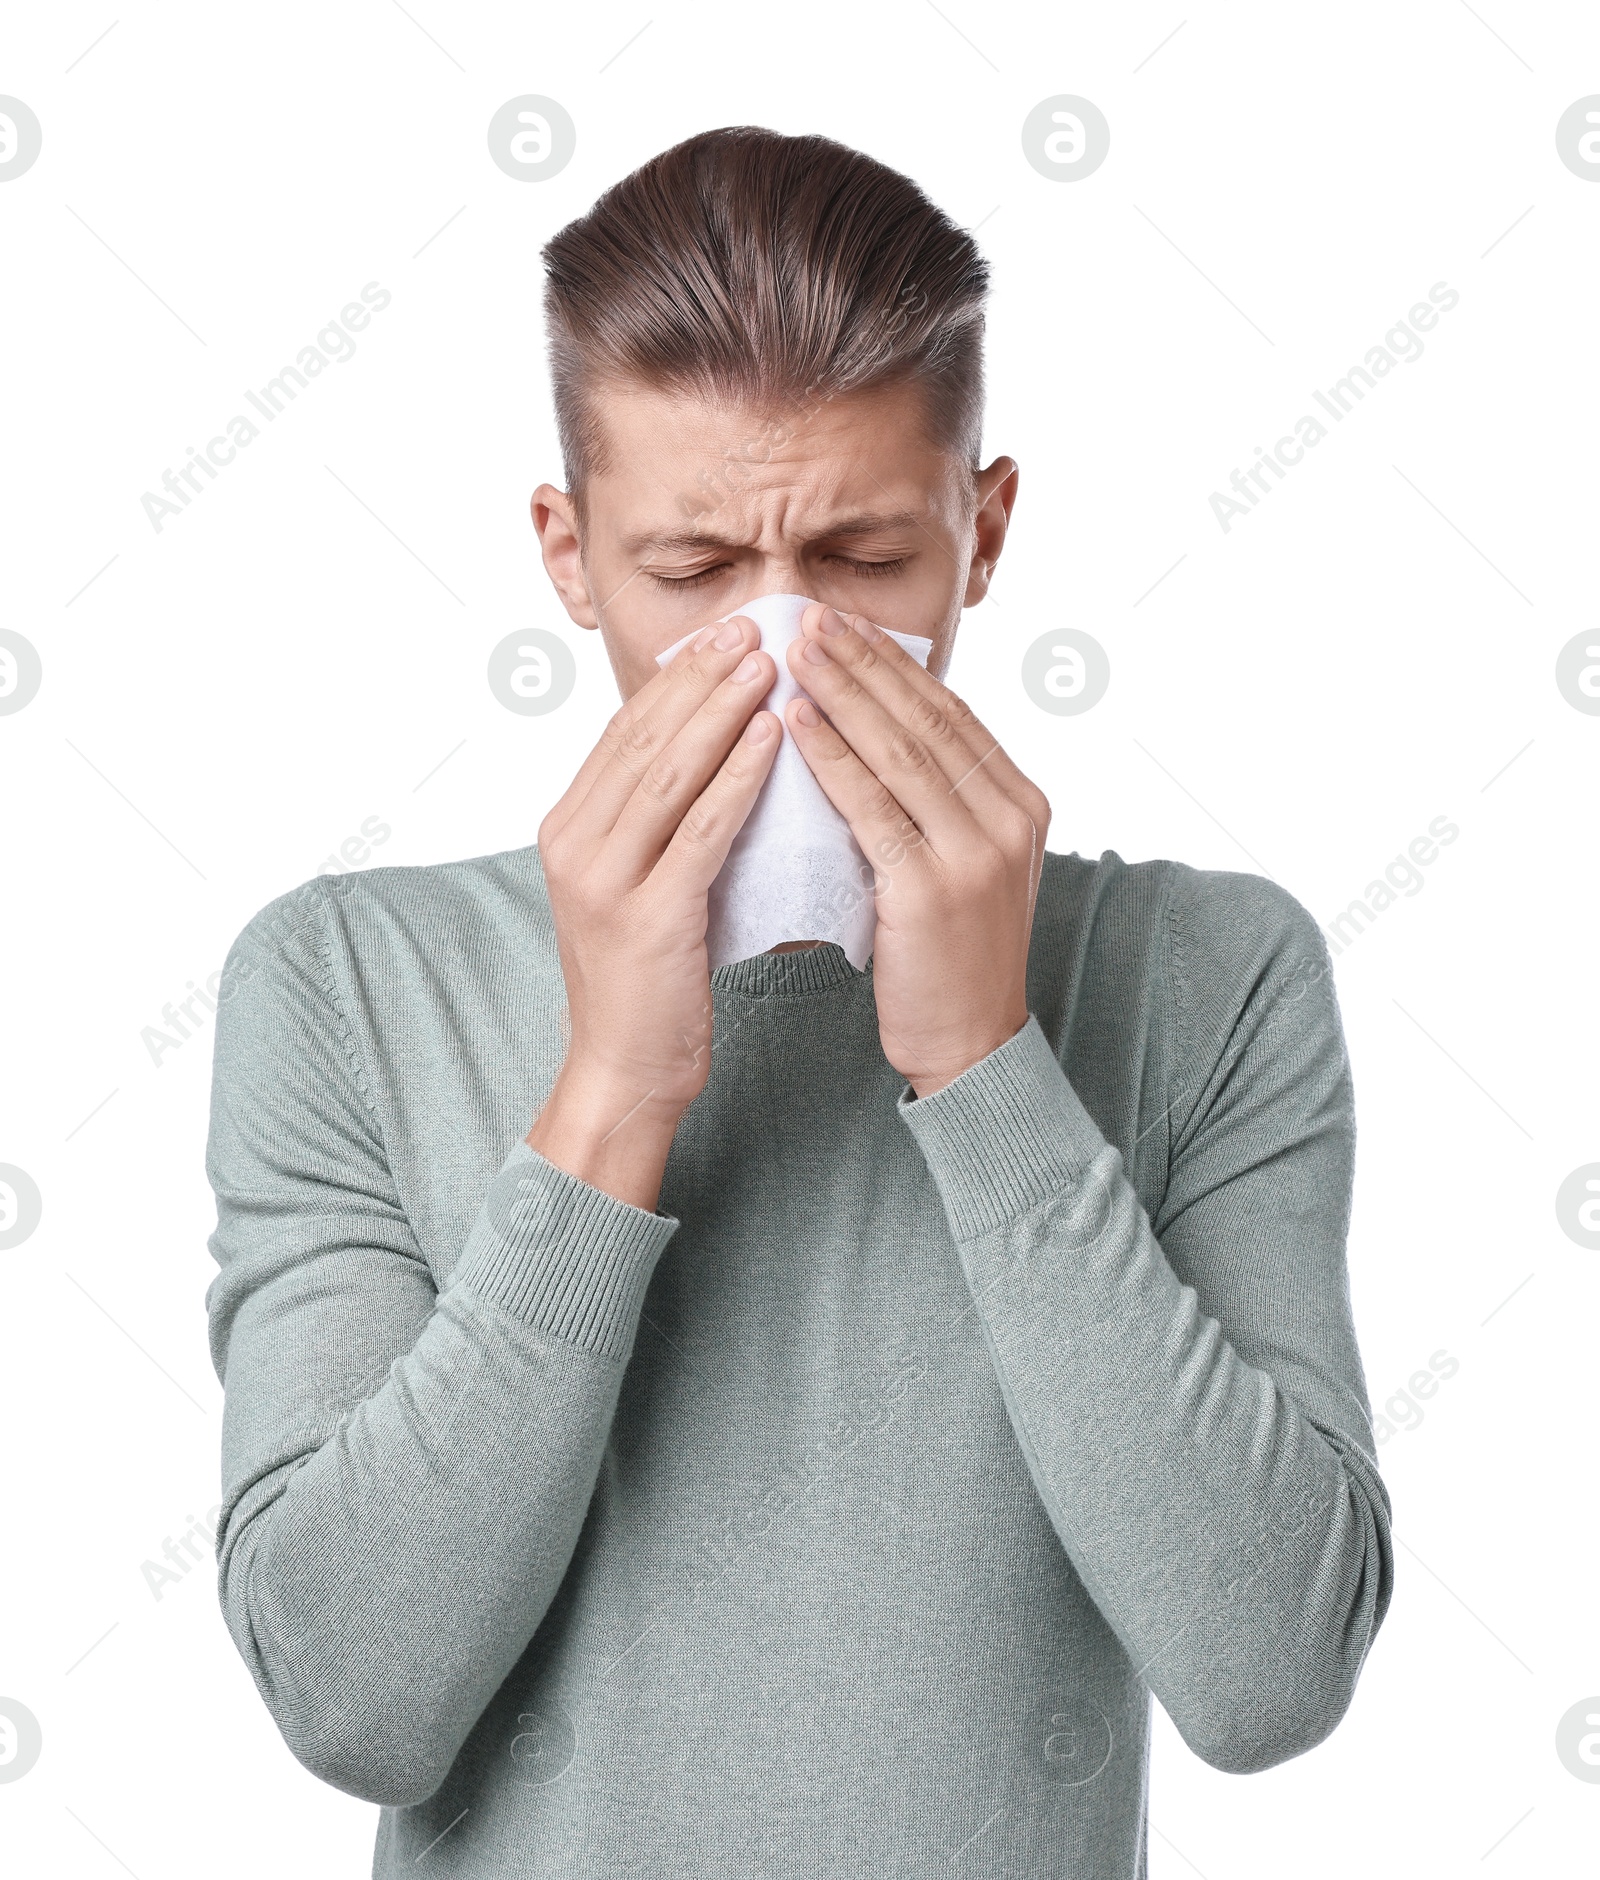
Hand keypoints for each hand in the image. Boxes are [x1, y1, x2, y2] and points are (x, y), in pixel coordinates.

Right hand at [529, 616, 778, 1205]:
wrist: (625, 1070)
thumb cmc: (648, 980)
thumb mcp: (640, 882)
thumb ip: (659, 821)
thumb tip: (715, 752)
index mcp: (569, 827)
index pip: (626, 730)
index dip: (677, 677)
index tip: (728, 633)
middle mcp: (574, 842)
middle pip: (643, 736)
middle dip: (703, 676)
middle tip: (758, 626)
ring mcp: (604, 879)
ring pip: (668, 772)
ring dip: (723, 710)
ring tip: (772, 663)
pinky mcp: (647, 916)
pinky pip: (698, 830)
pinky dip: (738, 778)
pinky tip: (775, 740)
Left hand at [783, 604, 1048, 1097]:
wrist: (970, 1045)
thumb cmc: (949, 957)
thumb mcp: (960, 864)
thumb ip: (936, 803)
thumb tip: (876, 733)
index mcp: (1021, 804)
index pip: (950, 714)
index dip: (894, 665)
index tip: (843, 624)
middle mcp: (1010, 817)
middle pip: (927, 719)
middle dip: (864, 662)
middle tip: (807, 615)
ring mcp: (978, 852)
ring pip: (901, 752)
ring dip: (842, 693)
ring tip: (793, 650)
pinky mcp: (934, 889)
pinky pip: (873, 807)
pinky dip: (831, 758)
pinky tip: (794, 723)